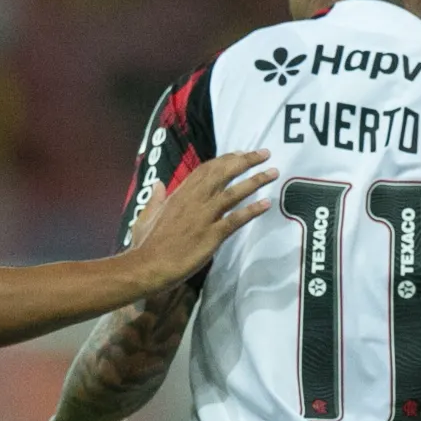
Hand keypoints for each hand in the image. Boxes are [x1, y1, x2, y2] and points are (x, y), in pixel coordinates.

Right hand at [127, 150, 274, 286]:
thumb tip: (158, 184)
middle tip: (264, 153)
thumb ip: (156, 199)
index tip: (240, 153)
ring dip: (255, 181)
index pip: (206, 169)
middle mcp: (194, 200)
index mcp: (180, 194)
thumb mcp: (147, 215)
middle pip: (223, 173)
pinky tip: (266, 204)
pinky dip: (251, 210)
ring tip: (273, 173)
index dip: (226, 159)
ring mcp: (204, 217)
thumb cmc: (146, 244)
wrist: (147, 266)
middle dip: (245, 161)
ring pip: (233, 193)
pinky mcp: (212, 235)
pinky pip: (235, 220)